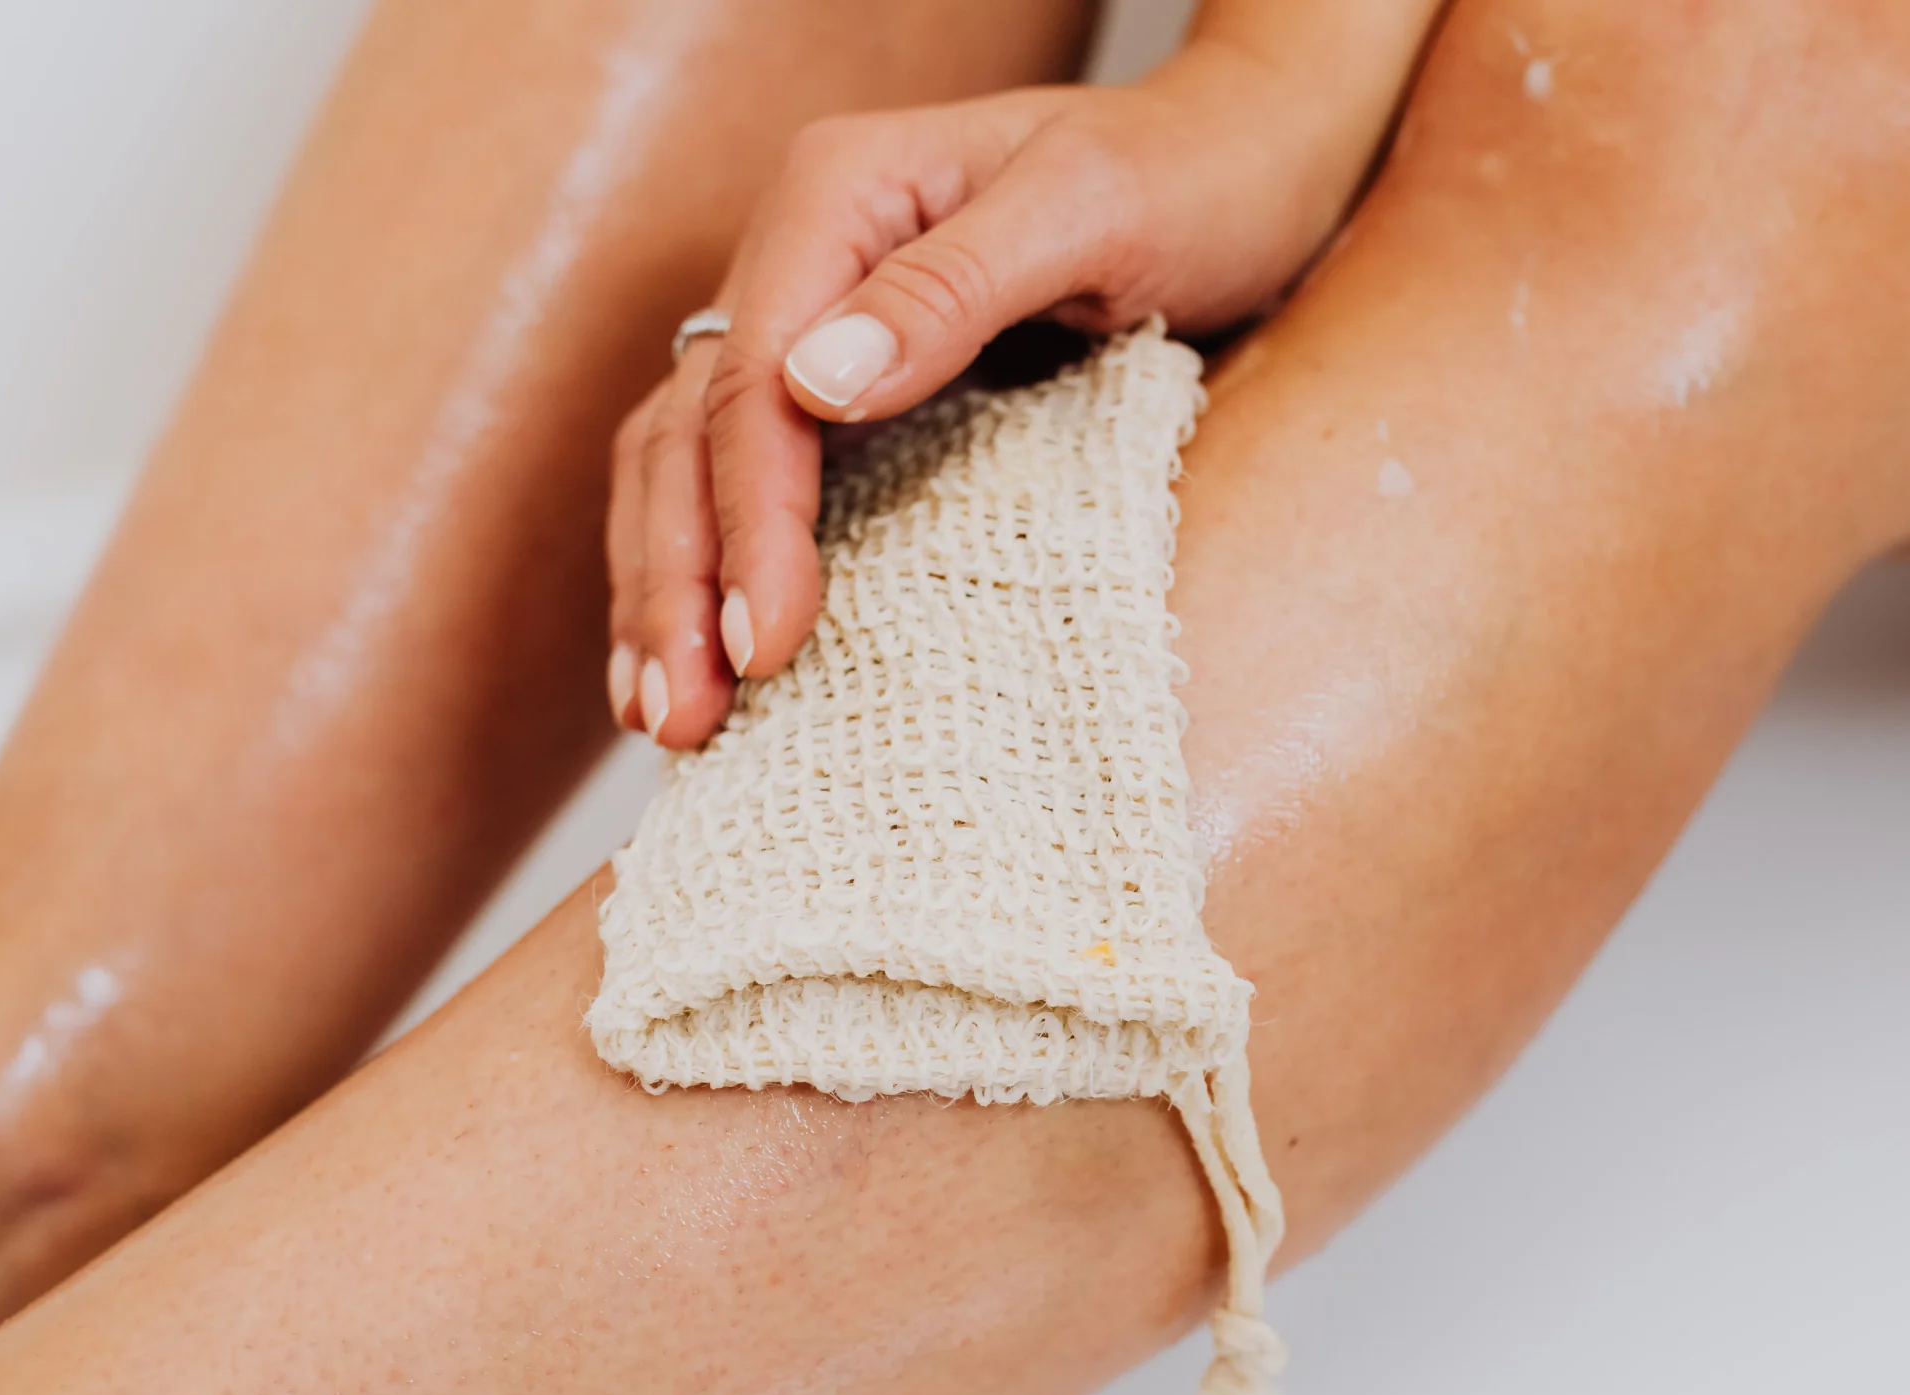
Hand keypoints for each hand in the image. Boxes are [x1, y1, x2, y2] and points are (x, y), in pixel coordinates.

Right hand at [604, 46, 1369, 747]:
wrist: (1243, 160)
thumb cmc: (1186, 176)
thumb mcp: (1090, 211)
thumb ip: (953, 289)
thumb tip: (818, 389)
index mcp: (838, 195)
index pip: (754, 380)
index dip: (751, 521)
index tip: (767, 644)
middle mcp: (802, 252)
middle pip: (691, 429)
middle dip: (676, 579)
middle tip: (685, 720)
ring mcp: (814, 320)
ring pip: (689, 459)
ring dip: (666, 587)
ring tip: (669, 719)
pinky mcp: (848, 385)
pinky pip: (746, 474)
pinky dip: (712, 563)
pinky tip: (699, 653)